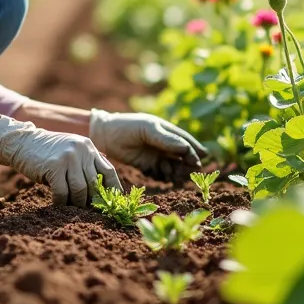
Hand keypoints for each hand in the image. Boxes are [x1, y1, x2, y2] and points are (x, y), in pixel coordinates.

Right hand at [0, 116, 121, 205]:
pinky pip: (62, 193)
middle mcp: (82, 151)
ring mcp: (68, 158)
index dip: (112, 189)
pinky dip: (61, 202)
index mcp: (88, 147)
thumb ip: (86, 163)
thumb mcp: (71, 151)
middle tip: (88, 210)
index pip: (108, 171)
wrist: (22, 142)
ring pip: (80, 190)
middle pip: (94, 184)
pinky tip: (57, 203)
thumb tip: (102, 190)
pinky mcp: (54, 167)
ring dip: (76, 203)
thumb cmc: (48, 152)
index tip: (112, 203)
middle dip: (92, 201)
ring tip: (72, 207)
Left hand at [88, 109, 207, 179]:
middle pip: (183, 157)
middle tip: (186, 171)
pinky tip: (163, 176)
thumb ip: (166, 139)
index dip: (195, 151)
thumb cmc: (128, 127)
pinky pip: (162, 174)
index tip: (198, 161)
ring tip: (172, 173)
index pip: (186, 142)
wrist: (106, 136)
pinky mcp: (149, 167)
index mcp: (168, 131)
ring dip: (176, 172)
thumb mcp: (148, 129)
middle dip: (187, 165)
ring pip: (174, 167)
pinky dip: (165, 177)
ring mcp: (157, 156)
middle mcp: (165, 144)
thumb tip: (186, 148)